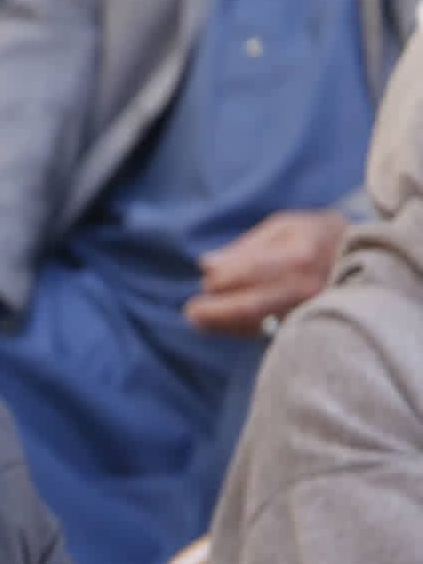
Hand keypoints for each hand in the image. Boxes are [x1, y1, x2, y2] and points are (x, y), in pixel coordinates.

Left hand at [184, 210, 347, 336]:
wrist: (371, 257)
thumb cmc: (318, 237)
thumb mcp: (285, 228)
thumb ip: (246, 248)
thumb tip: (206, 265)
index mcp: (302, 255)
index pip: (251, 273)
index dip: (225, 281)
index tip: (208, 284)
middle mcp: (310, 287)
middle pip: (253, 307)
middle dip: (216, 312)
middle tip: (191, 312)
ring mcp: (315, 312)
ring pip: (260, 326)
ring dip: (224, 326)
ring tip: (199, 320)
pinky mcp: (314, 328)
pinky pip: (271, 334)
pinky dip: (244, 331)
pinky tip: (224, 325)